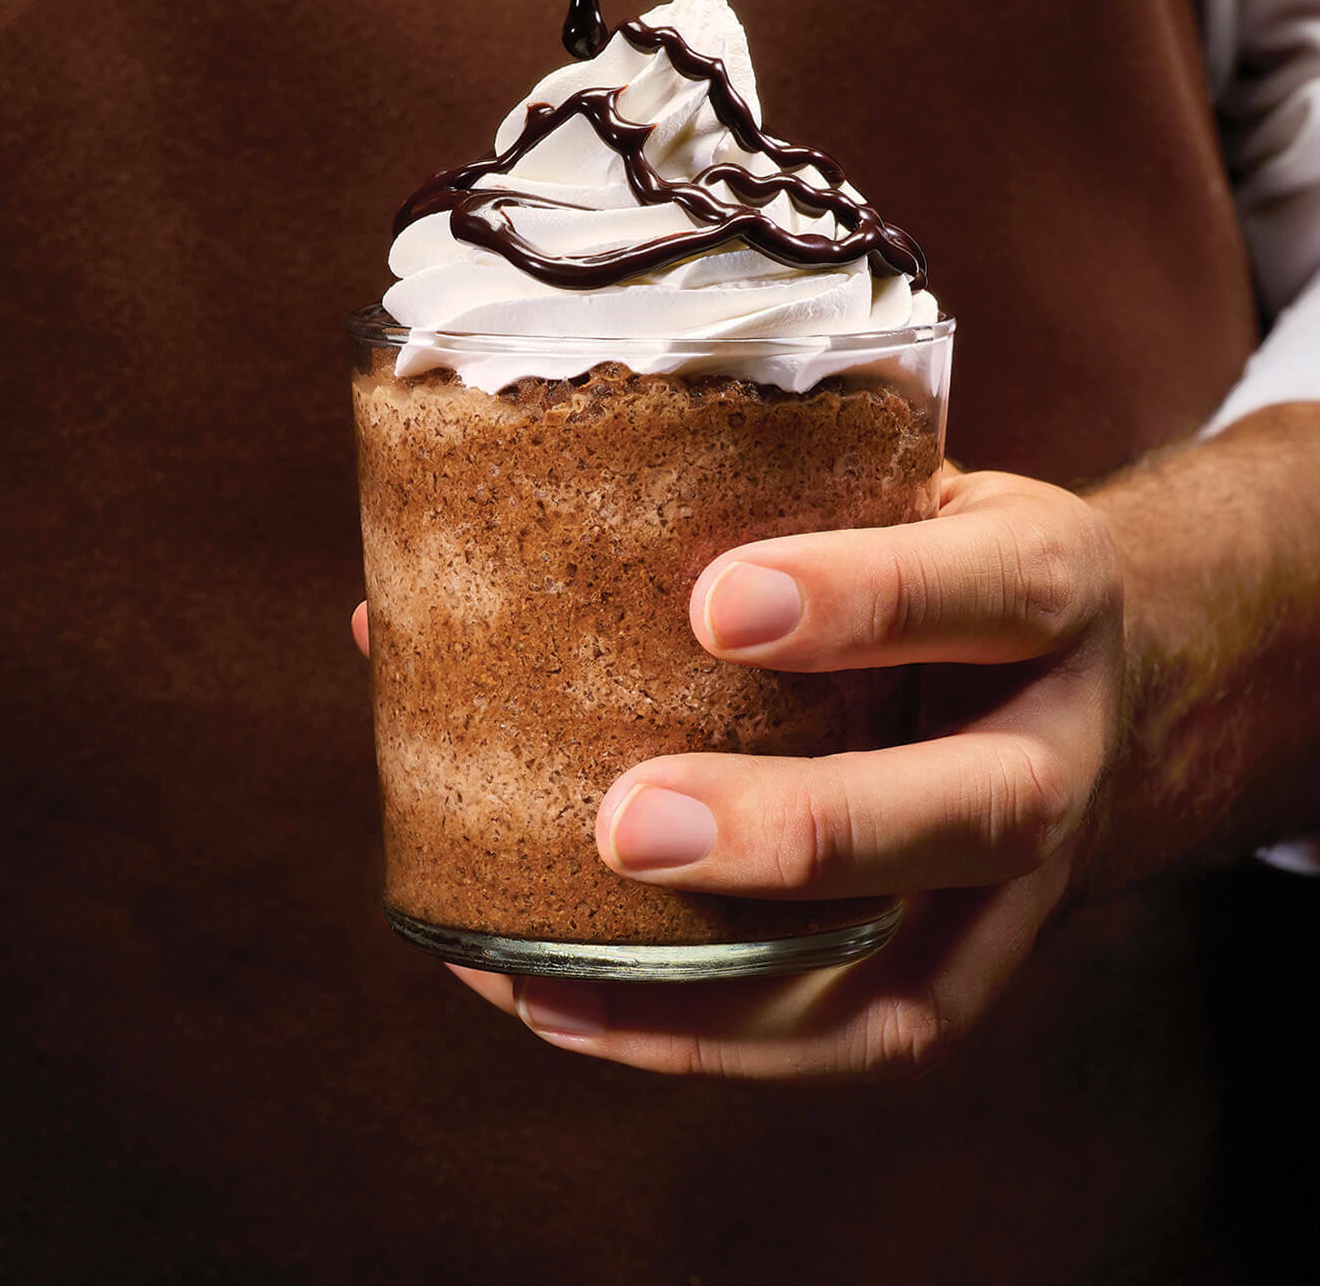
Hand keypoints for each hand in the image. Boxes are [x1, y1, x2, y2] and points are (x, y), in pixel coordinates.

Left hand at [357, 468, 1125, 1080]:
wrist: (1094, 669)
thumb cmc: (930, 554)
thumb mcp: (885, 484)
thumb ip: (718, 509)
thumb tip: (430, 583)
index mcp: (1053, 583)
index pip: (996, 585)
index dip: (868, 599)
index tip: (716, 601)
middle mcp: (1064, 740)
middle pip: (979, 810)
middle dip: (802, 828)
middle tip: (629, 820)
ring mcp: (1038, 880)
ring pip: (926, 970)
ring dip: (740, 978)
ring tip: (560, 959)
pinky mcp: (977, 965)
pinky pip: (865, 1036)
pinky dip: (714, 1041)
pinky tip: (568, 1008)